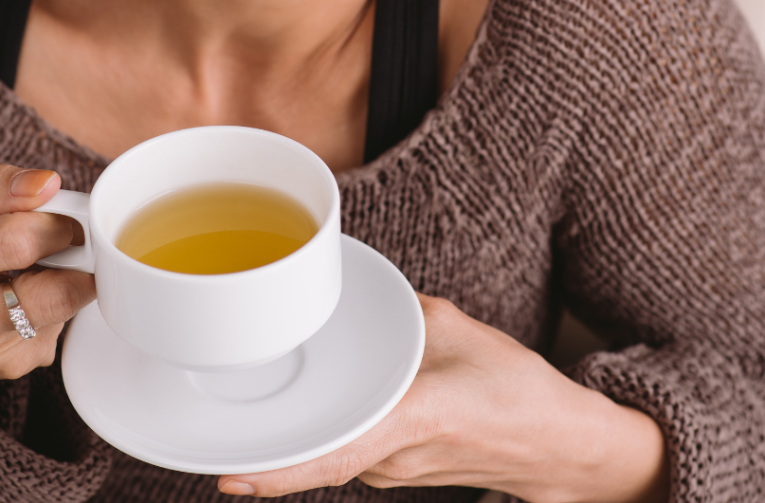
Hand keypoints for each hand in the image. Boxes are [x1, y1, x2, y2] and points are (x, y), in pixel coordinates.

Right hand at [0, 162, 95, 412]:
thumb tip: (47, 184)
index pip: (18, 240)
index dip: (54, 220)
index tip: (61, 209)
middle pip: (51, 291)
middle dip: (72, 253)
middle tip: (66, 236)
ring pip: (62, 312)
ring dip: (71, 278)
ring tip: (46, 263)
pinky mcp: (8, 367)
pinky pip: (58, 329)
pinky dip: (59, 305)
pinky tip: (32, 293)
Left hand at [218, 295, 668, 502]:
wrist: (558, 446)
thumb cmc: (516, 389)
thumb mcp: (457, 329)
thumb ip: (400, 310)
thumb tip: (348, 288)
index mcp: (411, 420)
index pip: (334, 454)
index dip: (278, 472)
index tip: (228, 475)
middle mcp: (392, 458)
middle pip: (314, 454)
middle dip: (262, 445)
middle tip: (205, 424)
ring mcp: (392, 471)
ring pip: (325, 453)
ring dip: (288, 438)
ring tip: (242, 410)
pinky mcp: (394, 468)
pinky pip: (342, 449)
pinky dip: (315, 433)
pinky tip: (299, 407)